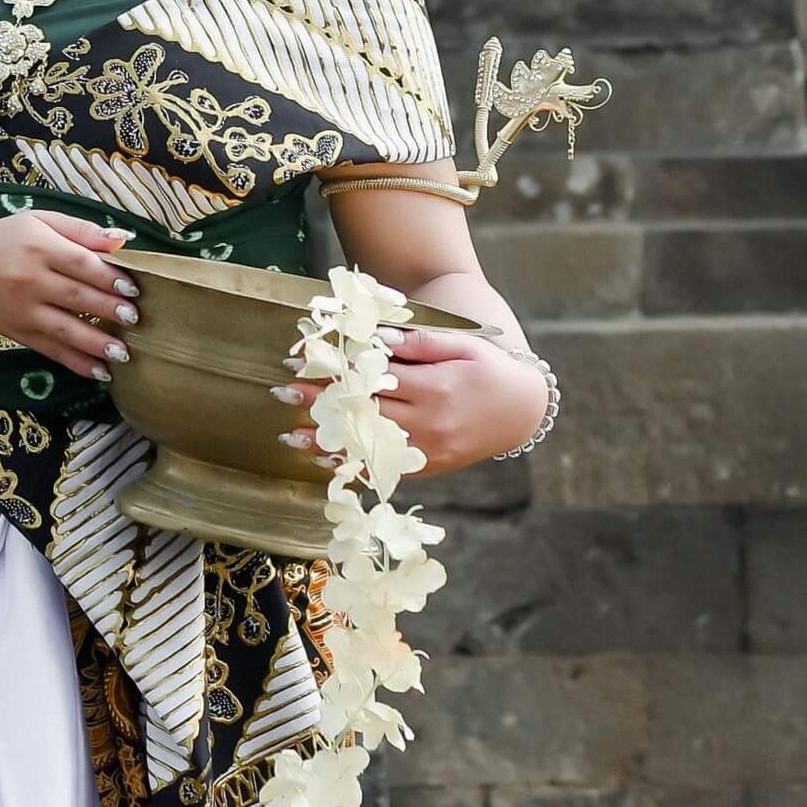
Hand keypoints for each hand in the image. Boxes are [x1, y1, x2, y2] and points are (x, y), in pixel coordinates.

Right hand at [0, 211, 137, 380]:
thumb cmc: (3, 240)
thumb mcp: (38, 220)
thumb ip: (81, 230)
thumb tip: (122, 239)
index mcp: (39, 245)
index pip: (81, 263)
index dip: (110, 276)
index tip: (134, 287)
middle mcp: (30, 279)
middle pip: (77, 296)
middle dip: (109, 309)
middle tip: (135, 318)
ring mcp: (23, 310)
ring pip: (65, 329)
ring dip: (96, 343)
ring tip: (123, 353)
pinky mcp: (18, 333)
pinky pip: (51, 350)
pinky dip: (76, 363)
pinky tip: (99, 372)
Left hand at [271, 324, 548, 476]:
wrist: (523, 410)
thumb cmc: (490, 368)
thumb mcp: (460, 345)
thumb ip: (419, 342)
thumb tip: (377, 338)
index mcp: (435, 388)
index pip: (374, 379)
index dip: (335, 371)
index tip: (302, 363)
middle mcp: (429, 424)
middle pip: (365, 412)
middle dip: (321, 403)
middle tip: (283, 393)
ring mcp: (428, 451)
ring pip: (370, 446)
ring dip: (328, 441)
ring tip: (290, 435)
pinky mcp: (429, 467)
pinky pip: (385, 469)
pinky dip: (354, 465)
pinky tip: (325, 458)